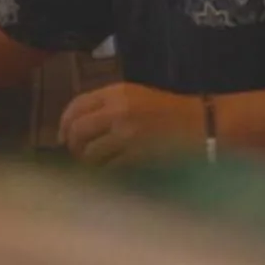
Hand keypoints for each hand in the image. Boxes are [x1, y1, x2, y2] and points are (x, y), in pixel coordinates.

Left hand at [58, 82, 203, 165]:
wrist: (202, 125)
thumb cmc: (169, 111)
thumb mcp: (135, 96)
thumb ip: (107, 105)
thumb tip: (77, 126)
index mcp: (116, 92)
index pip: (76, 105)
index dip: (64, 123)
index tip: (62, 137)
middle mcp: (117, 110)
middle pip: (77, 130)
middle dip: (73, 145)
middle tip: (78, 155)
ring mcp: (126, 134)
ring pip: (90, 152)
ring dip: (88, 162)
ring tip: (96, 165)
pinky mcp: (137, 155)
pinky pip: (108, 168)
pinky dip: (105, 172)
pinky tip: (110, 172)